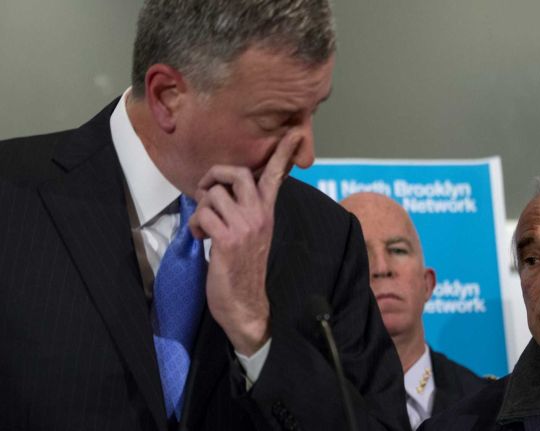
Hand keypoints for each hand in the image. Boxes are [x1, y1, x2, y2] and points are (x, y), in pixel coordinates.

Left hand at [188, 134, 299, 355]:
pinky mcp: (227, 238)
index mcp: (267, 212)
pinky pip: (203, 214)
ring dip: (201, 207)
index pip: (277, 176)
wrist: (245, 304)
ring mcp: (245, 226)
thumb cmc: (244, 269)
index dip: (283, 152)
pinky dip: (195, 225)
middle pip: (236, 172)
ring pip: (213, 194)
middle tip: (207, 190)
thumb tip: (223, 193)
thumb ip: (245, 211)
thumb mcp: (252, 234)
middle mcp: (260, 215)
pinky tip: (201, 237)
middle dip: (214, 175)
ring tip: (205, 225)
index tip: (295, 132)